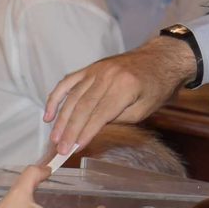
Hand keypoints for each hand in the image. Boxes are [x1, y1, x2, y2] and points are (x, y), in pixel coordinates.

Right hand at [44, 37, 198, 157]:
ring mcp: (96, 70)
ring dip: (61, 119)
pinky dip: (55, 98)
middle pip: (83, 106)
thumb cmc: (156, 87)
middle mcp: (107, 76)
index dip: (86, 132)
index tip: (75, 148)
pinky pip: (68, 82)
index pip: (100, 114)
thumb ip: (119, 118)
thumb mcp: (145, 108)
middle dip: (70, 130)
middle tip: (60, 149)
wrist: (160, 58)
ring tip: (54, 138)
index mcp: (125, 87)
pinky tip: (48, 114)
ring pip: (72, 96)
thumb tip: (93, 129)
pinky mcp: (90, 68)